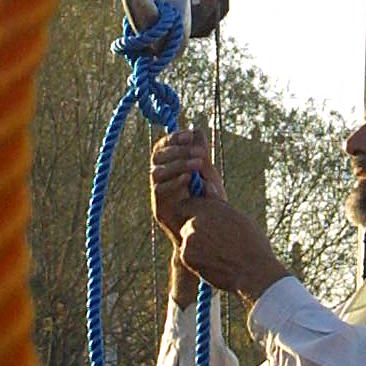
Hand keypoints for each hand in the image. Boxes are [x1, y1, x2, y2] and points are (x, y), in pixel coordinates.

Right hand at [150, 125, 223, 241]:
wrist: (207, 234)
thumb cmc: (209, 203)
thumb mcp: (208, 175)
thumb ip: (201, 155)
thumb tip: (196, 131)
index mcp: (170, 166)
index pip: (164, 146)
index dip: (174, 138)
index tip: (189, 135)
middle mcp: (159, 177)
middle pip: (158, 156)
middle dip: (179, 151)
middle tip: (200, 153)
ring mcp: (157, 192)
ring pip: (157, 172)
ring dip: (178, 164)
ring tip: (198, 164)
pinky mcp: (158, 207)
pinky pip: (159, 190)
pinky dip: (174, 182)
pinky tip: (189, 178)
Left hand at [179, 199, 288, 304]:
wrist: (253, 272)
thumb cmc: (252, 244)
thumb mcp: (238, 218)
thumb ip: (217, 203)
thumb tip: (207, 185)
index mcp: (211, 207)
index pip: (189, 203)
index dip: (194, 212)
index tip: (202, 222)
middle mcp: (197, 220)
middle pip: (186, 221)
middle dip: (195, 230)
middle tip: (212, 243)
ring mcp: (190, 238)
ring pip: (187, 239)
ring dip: (196, 245)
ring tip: (217, 255)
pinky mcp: (186, 255)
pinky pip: (186, 255)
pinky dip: (196, 259)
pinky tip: (213, 264)